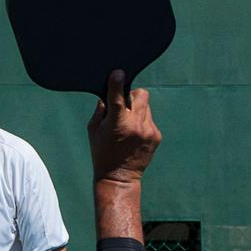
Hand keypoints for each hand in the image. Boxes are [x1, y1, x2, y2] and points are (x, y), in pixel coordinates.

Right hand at [87, 69, 160, 184]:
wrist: (119, 177)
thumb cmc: (101, 152)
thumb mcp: (93, 131)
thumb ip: (101, 110)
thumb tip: (109, 93)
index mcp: (117, 124)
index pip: (118, 98)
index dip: (117, 84)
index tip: (118, 73)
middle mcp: (136, 125)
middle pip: (141, 94)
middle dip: (132, 95)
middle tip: (124, 105)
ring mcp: (149, 130)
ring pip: (146, 106)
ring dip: (137, 110)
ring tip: (127, 125)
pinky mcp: (157, 135)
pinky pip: (150, 119)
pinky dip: (142, 122)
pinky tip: (134, 135)